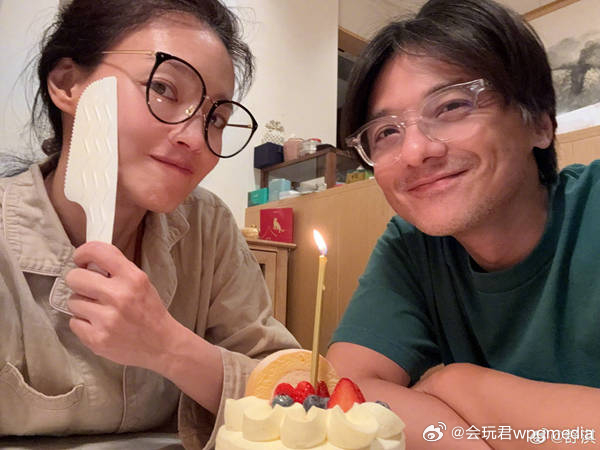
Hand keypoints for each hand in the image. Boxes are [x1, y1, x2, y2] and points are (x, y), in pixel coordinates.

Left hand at [65, 241, 177, 371]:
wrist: (162, 345)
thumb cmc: (149, 311)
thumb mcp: (142, 283)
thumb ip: (117, 270)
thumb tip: (88, 261)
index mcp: (132, 278)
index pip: (98, 252)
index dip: (83, 252)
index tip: (81, 259)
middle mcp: (119, 296)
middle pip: (75, 277)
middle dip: (80, 282)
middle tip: (90, 289)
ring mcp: (106, 319)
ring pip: (72, 301)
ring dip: (83, 305)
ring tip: (99, 311)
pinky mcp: (96, 339)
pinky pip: (73, 322)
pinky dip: (83, 323)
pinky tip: (99, 325)